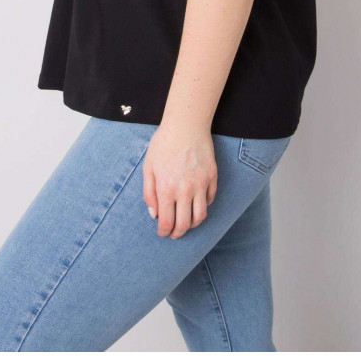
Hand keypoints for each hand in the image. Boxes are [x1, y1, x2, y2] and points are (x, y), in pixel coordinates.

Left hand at [142, 122, 217, 238]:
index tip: (162, 233)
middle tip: (173, 234)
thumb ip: (149, 193)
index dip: (163, 232)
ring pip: (200, 217)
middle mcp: (185, 190)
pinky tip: (195, 205)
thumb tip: (154, 214)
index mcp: (166, 189)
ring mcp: (201, 184)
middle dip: (177, 233)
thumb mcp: (148, 167)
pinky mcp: (212, 177)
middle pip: (184, 225)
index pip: (166, 222)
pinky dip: (203, 207)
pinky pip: (210, 200)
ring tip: (186, 223)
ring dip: (192, 225)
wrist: (185, 126)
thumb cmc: (163, 144)